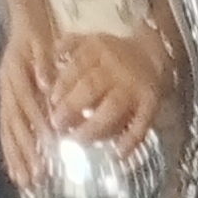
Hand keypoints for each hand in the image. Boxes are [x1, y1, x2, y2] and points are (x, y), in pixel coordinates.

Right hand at [0, 31, 56, 191]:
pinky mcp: (6, 103)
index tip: (50, 143)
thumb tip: (46, 85)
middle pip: (14, 124)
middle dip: (26, 151)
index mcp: (15, 74)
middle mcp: (6, 90)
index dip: (36, 123)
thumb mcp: (43, 42)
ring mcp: (4, 97)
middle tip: (37, 175)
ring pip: (8, 131)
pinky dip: (11, 151)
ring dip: (16, 157)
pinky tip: (16, 170)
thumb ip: (44, 63)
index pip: (26, 102)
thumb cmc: (38, 34)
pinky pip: (6, 130)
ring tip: (25, 181)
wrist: (23, 24)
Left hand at [49, 29, 165, 148]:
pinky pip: (141, 123)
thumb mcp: (87, 43)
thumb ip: (65, 49)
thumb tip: (43, 68)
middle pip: (91, 87)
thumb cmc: (110, 55)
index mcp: (97, 51)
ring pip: (113, 108)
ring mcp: (134, 88)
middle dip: (71, 108)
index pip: (77, 67)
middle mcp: (116, 69)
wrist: (153, 53)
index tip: (50, 102)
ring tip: (78, 141)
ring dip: (94, 127)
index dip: (62, 85)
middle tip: (57, 125)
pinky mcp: (150, 104)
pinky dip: (131, 139)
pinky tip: (118, 154)